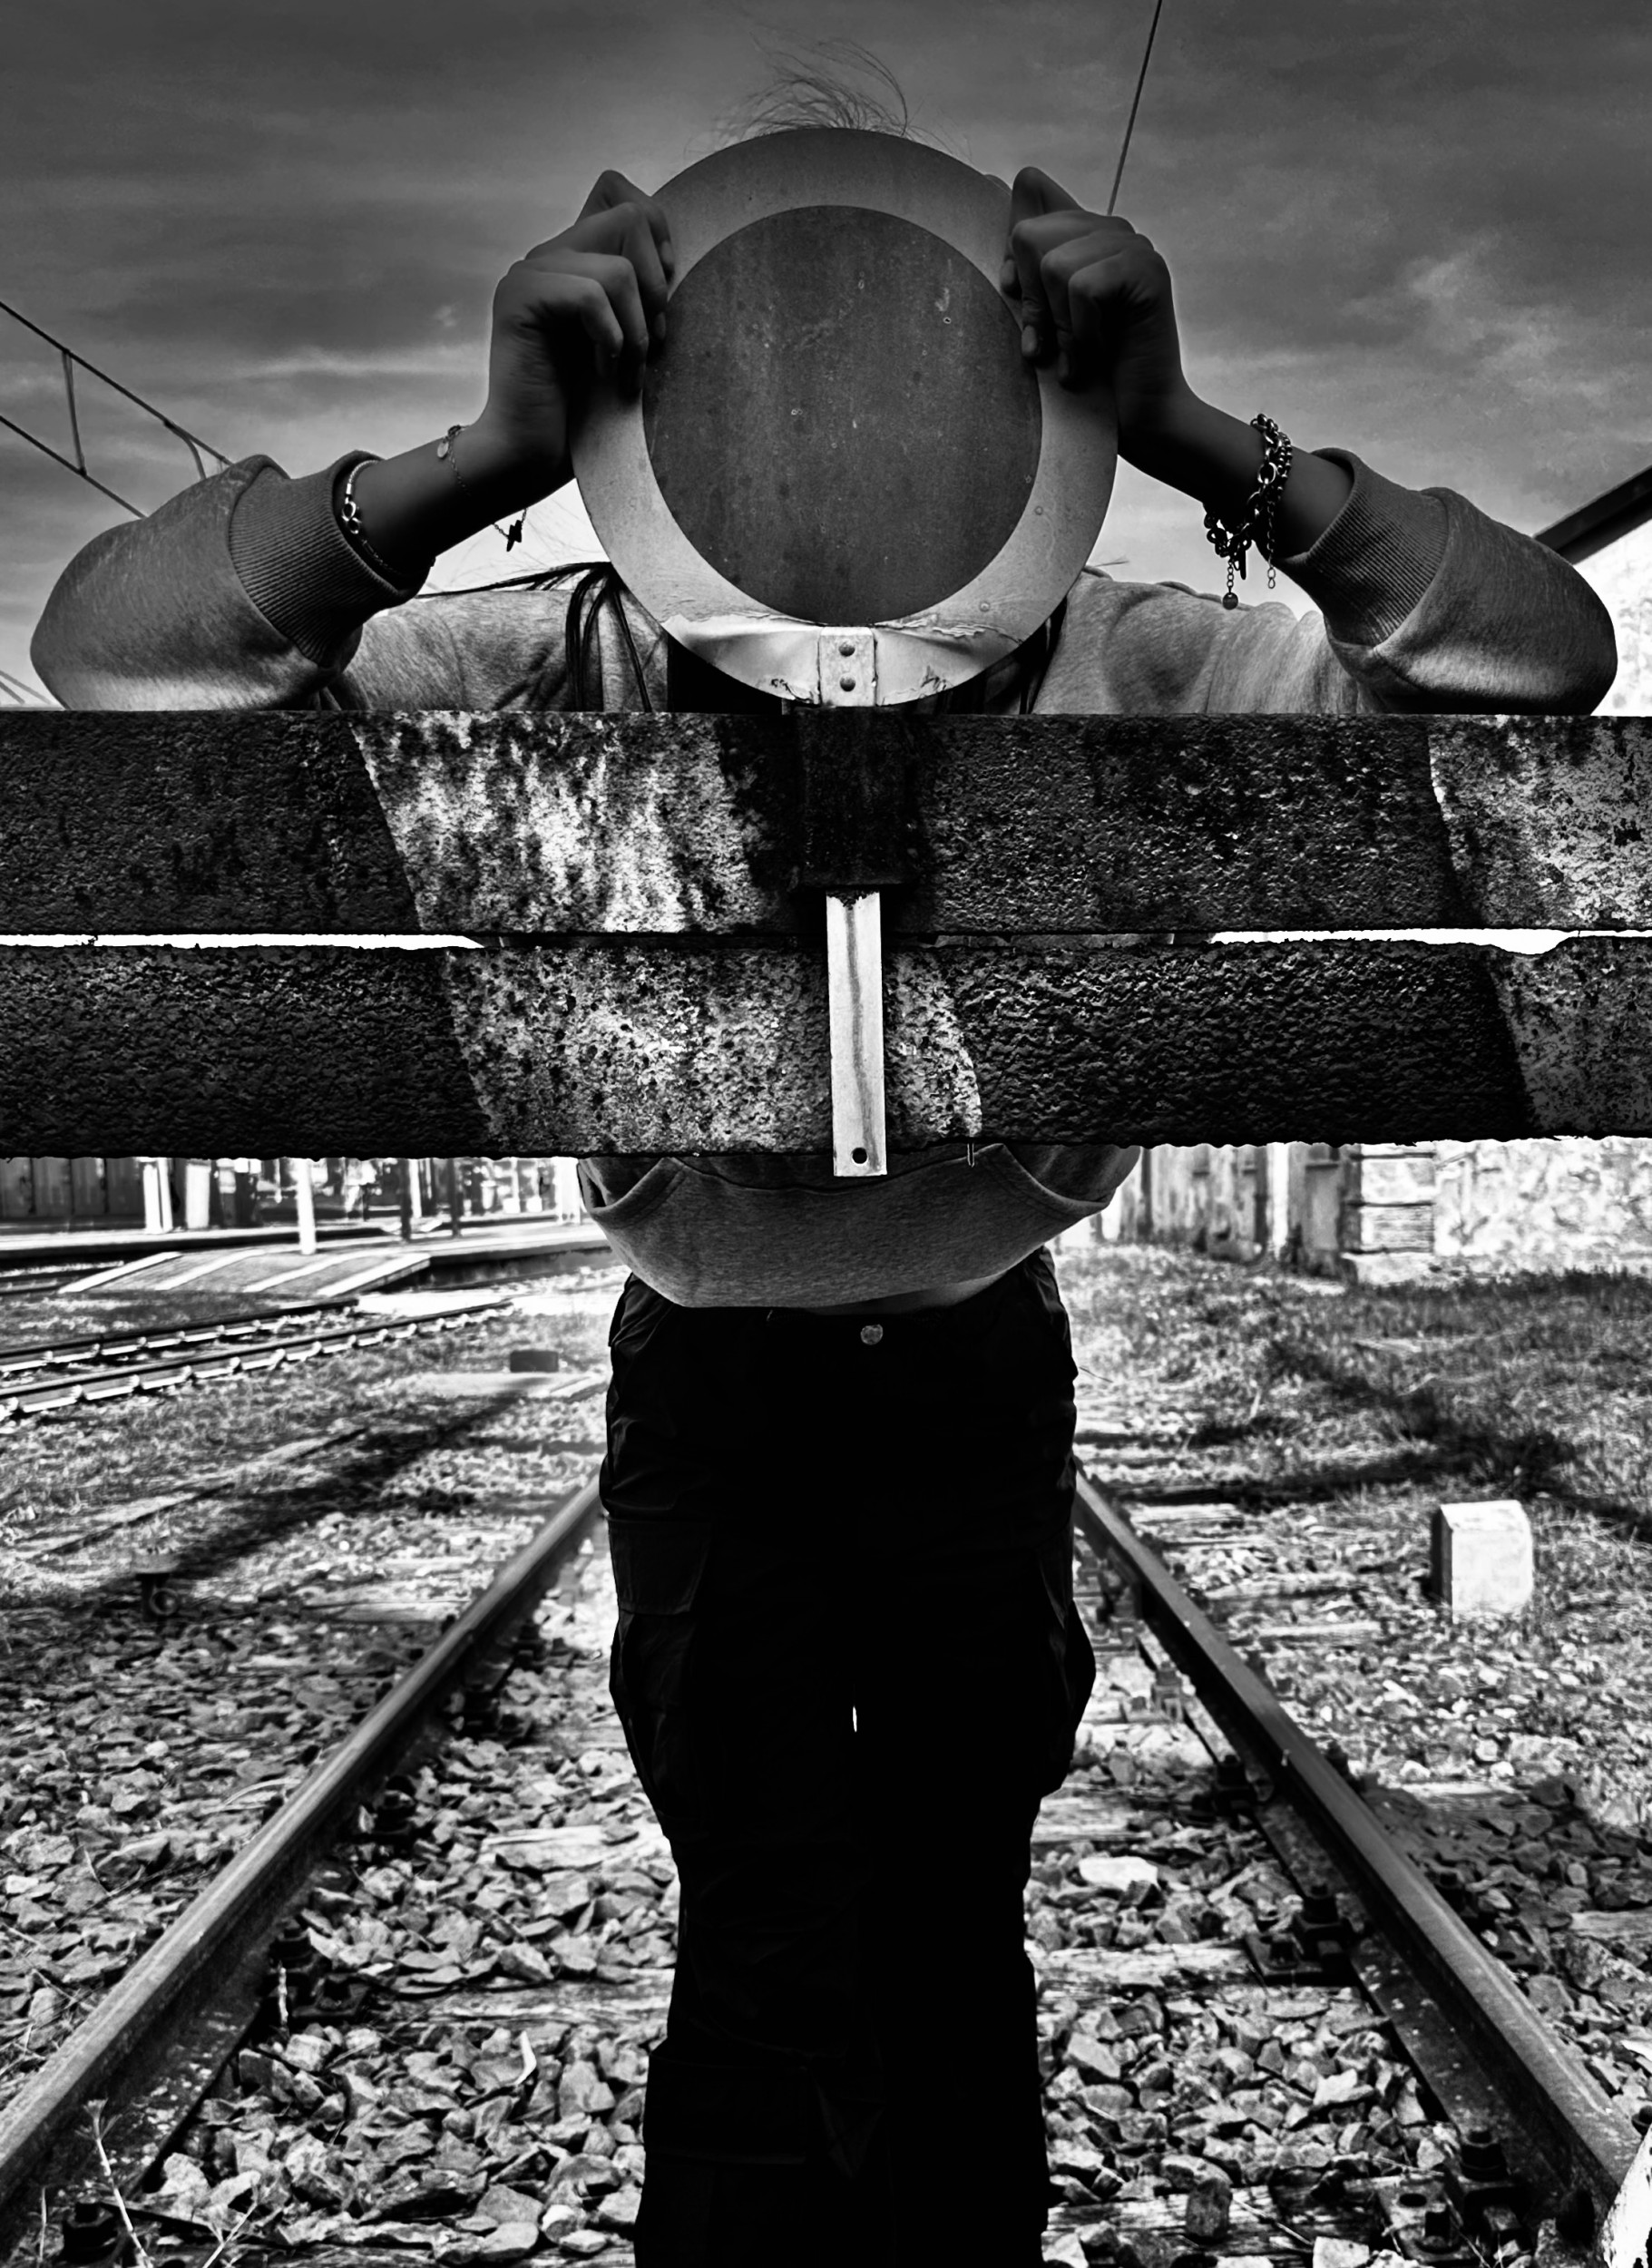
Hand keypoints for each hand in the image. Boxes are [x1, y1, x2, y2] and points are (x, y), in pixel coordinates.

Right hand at [473, 169, 674, 492]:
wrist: (532, 455)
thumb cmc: (587, 411)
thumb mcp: (630, 342)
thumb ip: (640, 294)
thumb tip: (672, 258)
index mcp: (575, 258)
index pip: (617, 190)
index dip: (657, 229)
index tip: (664, 291)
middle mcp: (549, 256)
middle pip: (629, 219)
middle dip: (658, 288)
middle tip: (650, 344)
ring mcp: (530, 273)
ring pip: (617, 267)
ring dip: (637, 331)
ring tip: (625, 373)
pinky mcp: (519, 297)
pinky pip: (590, 294)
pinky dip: (611, 340)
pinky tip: (602, 373)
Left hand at [1001, 165, 1192, 455]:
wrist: (1142, 423)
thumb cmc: (1087, 381)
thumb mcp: (1041, 320)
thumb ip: (1025, 266)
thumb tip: (994, 183)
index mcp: (1081, 234)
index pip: (1029, 186)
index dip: (1011, 251)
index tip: (1020, 300)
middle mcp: (1109, 230)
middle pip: (1028, 234)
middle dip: (1030, 302)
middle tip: (1048, 346)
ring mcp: (1133, 245)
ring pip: (1054, 264)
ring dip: (1058, 326)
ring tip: (1074, 358)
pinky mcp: (1147, 270)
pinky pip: (1083, 287)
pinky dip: (1083, 333)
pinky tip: (1098, 356)